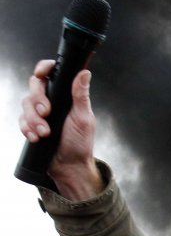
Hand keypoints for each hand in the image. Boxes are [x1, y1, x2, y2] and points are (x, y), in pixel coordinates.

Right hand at [19, 60, 102, 199]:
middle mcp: (52, 101)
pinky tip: (36, 137)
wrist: (69, 166)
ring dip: (34, 119)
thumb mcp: (84, 118)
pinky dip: (27, 128)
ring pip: (25, 104)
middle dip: (37, 99)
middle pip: (34, 86)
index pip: (51, 74)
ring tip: (45, 133)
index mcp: (66, 96)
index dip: (43, 69)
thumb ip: (80, 95)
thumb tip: (85, 73)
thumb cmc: (80, 143)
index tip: (41, 73)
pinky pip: (20, 120)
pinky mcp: (31, 125)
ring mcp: (40, 113)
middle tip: (47, 113)